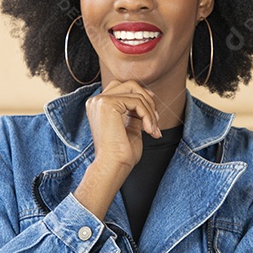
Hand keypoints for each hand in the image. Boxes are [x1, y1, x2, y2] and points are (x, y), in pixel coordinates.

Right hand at [73, 80, 159, 222]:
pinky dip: (148, 115)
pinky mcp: (107, 104)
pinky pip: (137, 102)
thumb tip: (148, 97)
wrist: (113, 166)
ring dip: (150, 111)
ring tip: (153, 129)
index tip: (153, 113)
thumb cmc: (121, 153)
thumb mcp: (131, 127)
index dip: (142, 96)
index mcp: (98, 105)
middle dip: (147, 101)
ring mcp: (100, 100)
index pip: (124, 88)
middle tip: (156, 120)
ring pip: (136, 92)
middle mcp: (96, 100)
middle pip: (130, 85)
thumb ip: (135, 112)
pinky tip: (149, 130)